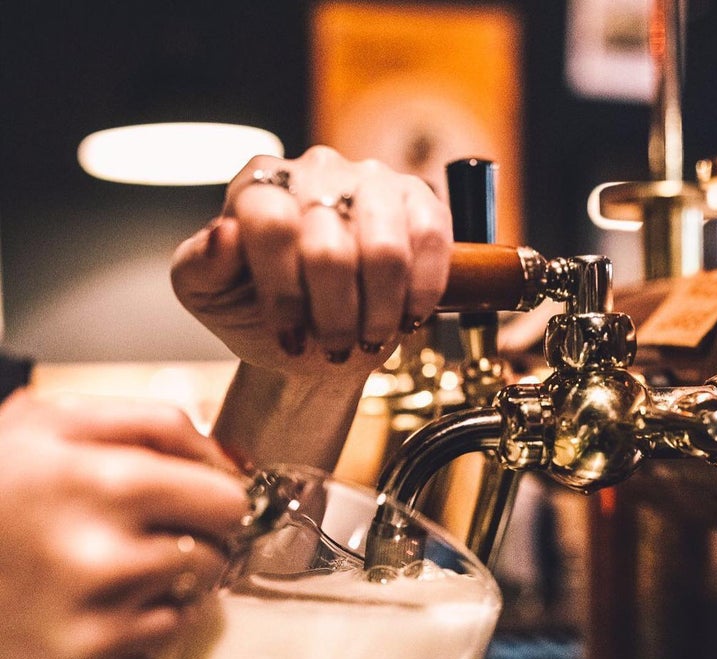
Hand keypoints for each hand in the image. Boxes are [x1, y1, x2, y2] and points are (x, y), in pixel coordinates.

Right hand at [0, 390, 248, 658]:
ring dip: (152, 603)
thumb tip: (235, 466)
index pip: (229, 505)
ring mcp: (86, 633)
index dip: (215, 504)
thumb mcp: (49, 422)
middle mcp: (102, 561)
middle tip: (129, 544)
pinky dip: (122, 658)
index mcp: (105, 483)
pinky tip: (74, 629)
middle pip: (212, 563)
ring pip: (184, 619)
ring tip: (89, 585)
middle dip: (184, 550)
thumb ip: (154, 425)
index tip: (195, 508)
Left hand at [171, 145, 452, 376]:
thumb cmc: (257, 312)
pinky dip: (420, 291)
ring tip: (368, 335)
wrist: (312, 336)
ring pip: (384, 250)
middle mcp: (314, 171)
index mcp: (258, 185)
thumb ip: (202, 266)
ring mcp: (370, 181)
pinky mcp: (418, 200)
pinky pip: (430, 239)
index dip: (284, 292)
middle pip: (329, 248)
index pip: (272, 224)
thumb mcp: (209, 297)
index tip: (289, 334)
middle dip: (333, 317)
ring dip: (377, 312)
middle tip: (333, 345)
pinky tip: (405, 315)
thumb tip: (223, 234)